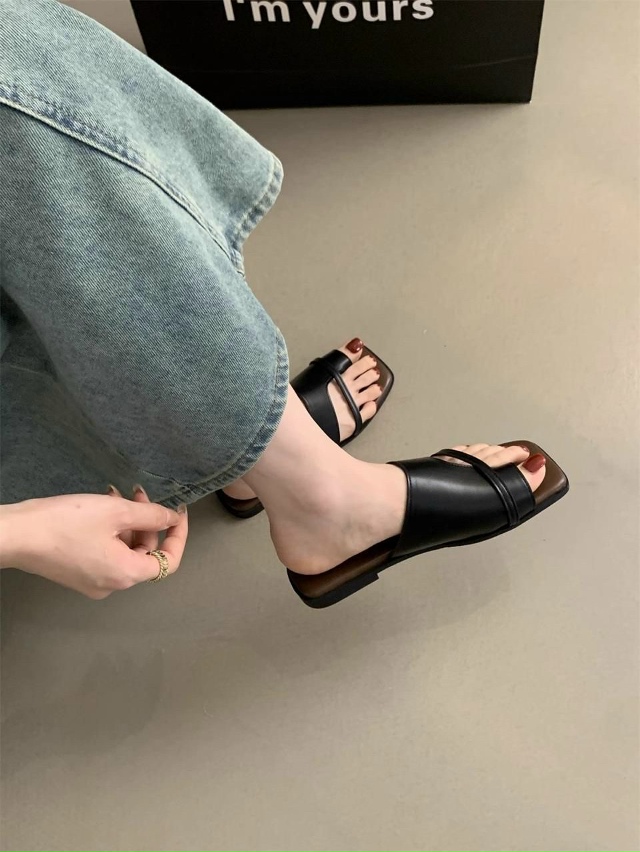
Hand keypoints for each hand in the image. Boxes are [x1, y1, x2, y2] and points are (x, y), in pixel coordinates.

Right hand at [0, 490, 187, 598]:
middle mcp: (113, 584)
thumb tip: (172, 517)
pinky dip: (111, 531)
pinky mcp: (77, 573)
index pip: (169, 560)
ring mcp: (93, 581)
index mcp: (127, 574)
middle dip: (147, 521)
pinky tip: (102, 506)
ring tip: (117, 493)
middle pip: (145, 553)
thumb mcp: (116, 511)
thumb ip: (151, 515)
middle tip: (138, 492)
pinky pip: (106, 553)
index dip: (178, 534)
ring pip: (125, 550)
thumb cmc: (67, 523)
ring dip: (128, 522)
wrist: (17, 535)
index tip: (177, 510)